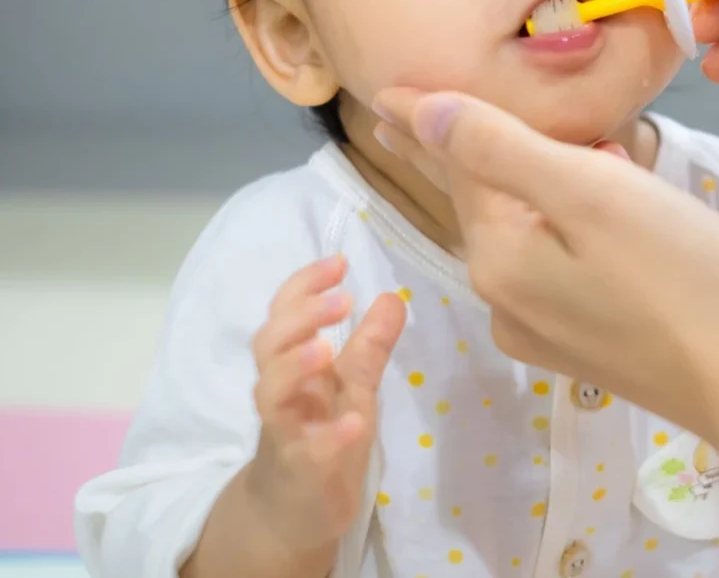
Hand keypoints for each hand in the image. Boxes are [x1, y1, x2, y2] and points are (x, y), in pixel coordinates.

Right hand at [247, 256, 404, 552]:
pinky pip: (307, 452)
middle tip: (341, 298)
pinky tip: (353, 424)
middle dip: (299, 316)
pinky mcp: (299, 472)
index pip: (284, 313)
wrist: (293, 514)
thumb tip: (392, 296)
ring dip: (295, 366)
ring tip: (326, 348)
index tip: (338, 262)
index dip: (305, 284)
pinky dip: (329, 436)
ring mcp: (285, 431)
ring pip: (269, 393)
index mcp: (293, 364)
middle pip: (268, 344)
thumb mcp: (353, 388)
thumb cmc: (321, 436)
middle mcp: (280, 392)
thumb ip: (369, 346)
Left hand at [372, 88, 718, 448]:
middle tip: (420, 115)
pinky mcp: (584, 344)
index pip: (455, 167)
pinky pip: (553, 262)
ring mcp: (544, 330)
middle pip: (482, 202)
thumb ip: (498, 149)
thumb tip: (418, 114)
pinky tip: (591, 198)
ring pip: (522, 230)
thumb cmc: (681, 271)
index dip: (426, 120)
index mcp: (498, 256)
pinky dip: (560, 222)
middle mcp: (505, 299)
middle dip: (460, 153)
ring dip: (521, 182)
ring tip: (519, 139)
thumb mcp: (585, 192)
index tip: (386, 92)